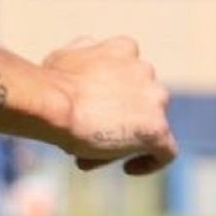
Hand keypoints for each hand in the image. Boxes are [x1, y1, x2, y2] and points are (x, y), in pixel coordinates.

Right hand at [43, 36, 175, 174]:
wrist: (55, 104)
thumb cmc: (51, 82)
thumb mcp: (64, 56)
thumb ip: (83, 57)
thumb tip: (82, 69)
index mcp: (124, 48)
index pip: (126, 70)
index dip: (113, 87)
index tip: (97, 102)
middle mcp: (145, 70)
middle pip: (138, 99)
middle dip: (118, 114)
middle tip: (91, 130)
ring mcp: (155, 99)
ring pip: (147, 124)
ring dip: (127, 137)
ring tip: (96, 150)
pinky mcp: (158, 129)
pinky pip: (165, 151)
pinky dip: (150, 160)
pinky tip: (128, 168)